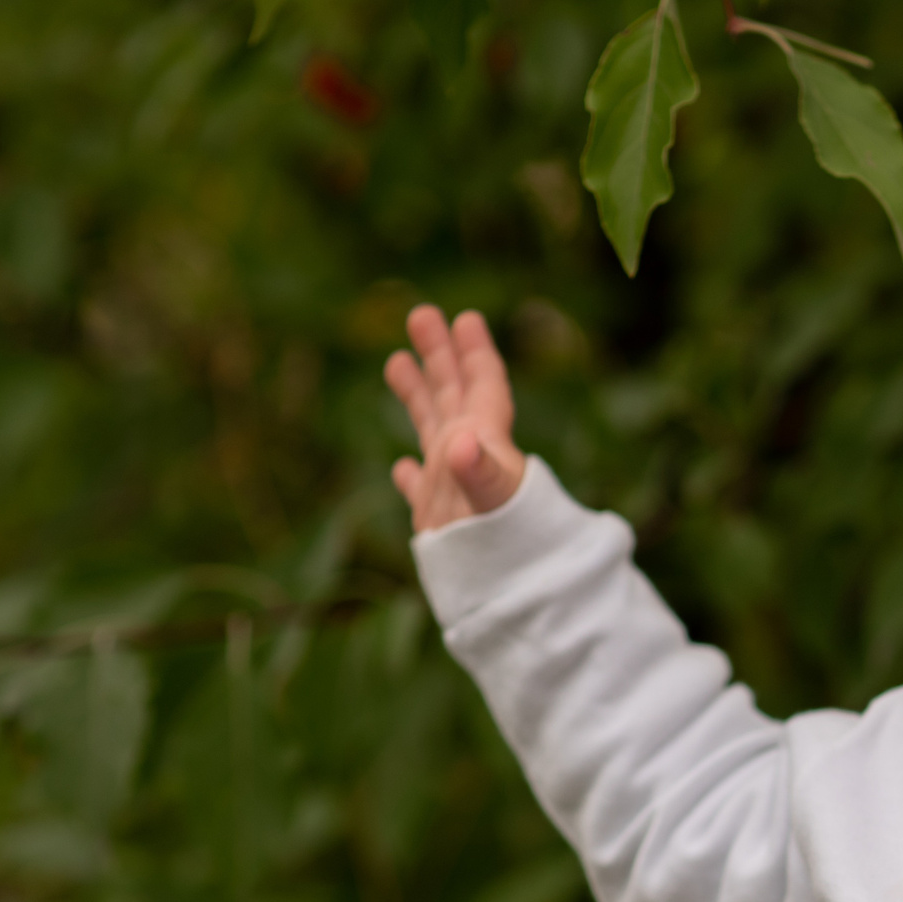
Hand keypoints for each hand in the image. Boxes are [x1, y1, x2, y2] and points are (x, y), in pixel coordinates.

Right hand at [383, 304, 525, 531]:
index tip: (466, 318)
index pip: (483, 386)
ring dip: (417, 395)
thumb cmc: (508, 541)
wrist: (507, 588)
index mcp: (486, 440)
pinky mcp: (438, 517)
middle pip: (453, 394)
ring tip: (395, 361)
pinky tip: (402, 468)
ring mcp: (452, 485)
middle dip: (438, 355)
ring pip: (431, 428)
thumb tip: (460, 443)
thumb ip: (480, 471)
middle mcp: (469, 455)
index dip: (475, 353)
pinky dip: (411, 474)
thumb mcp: (492, 500)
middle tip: (420, 313)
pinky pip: (421, 488)